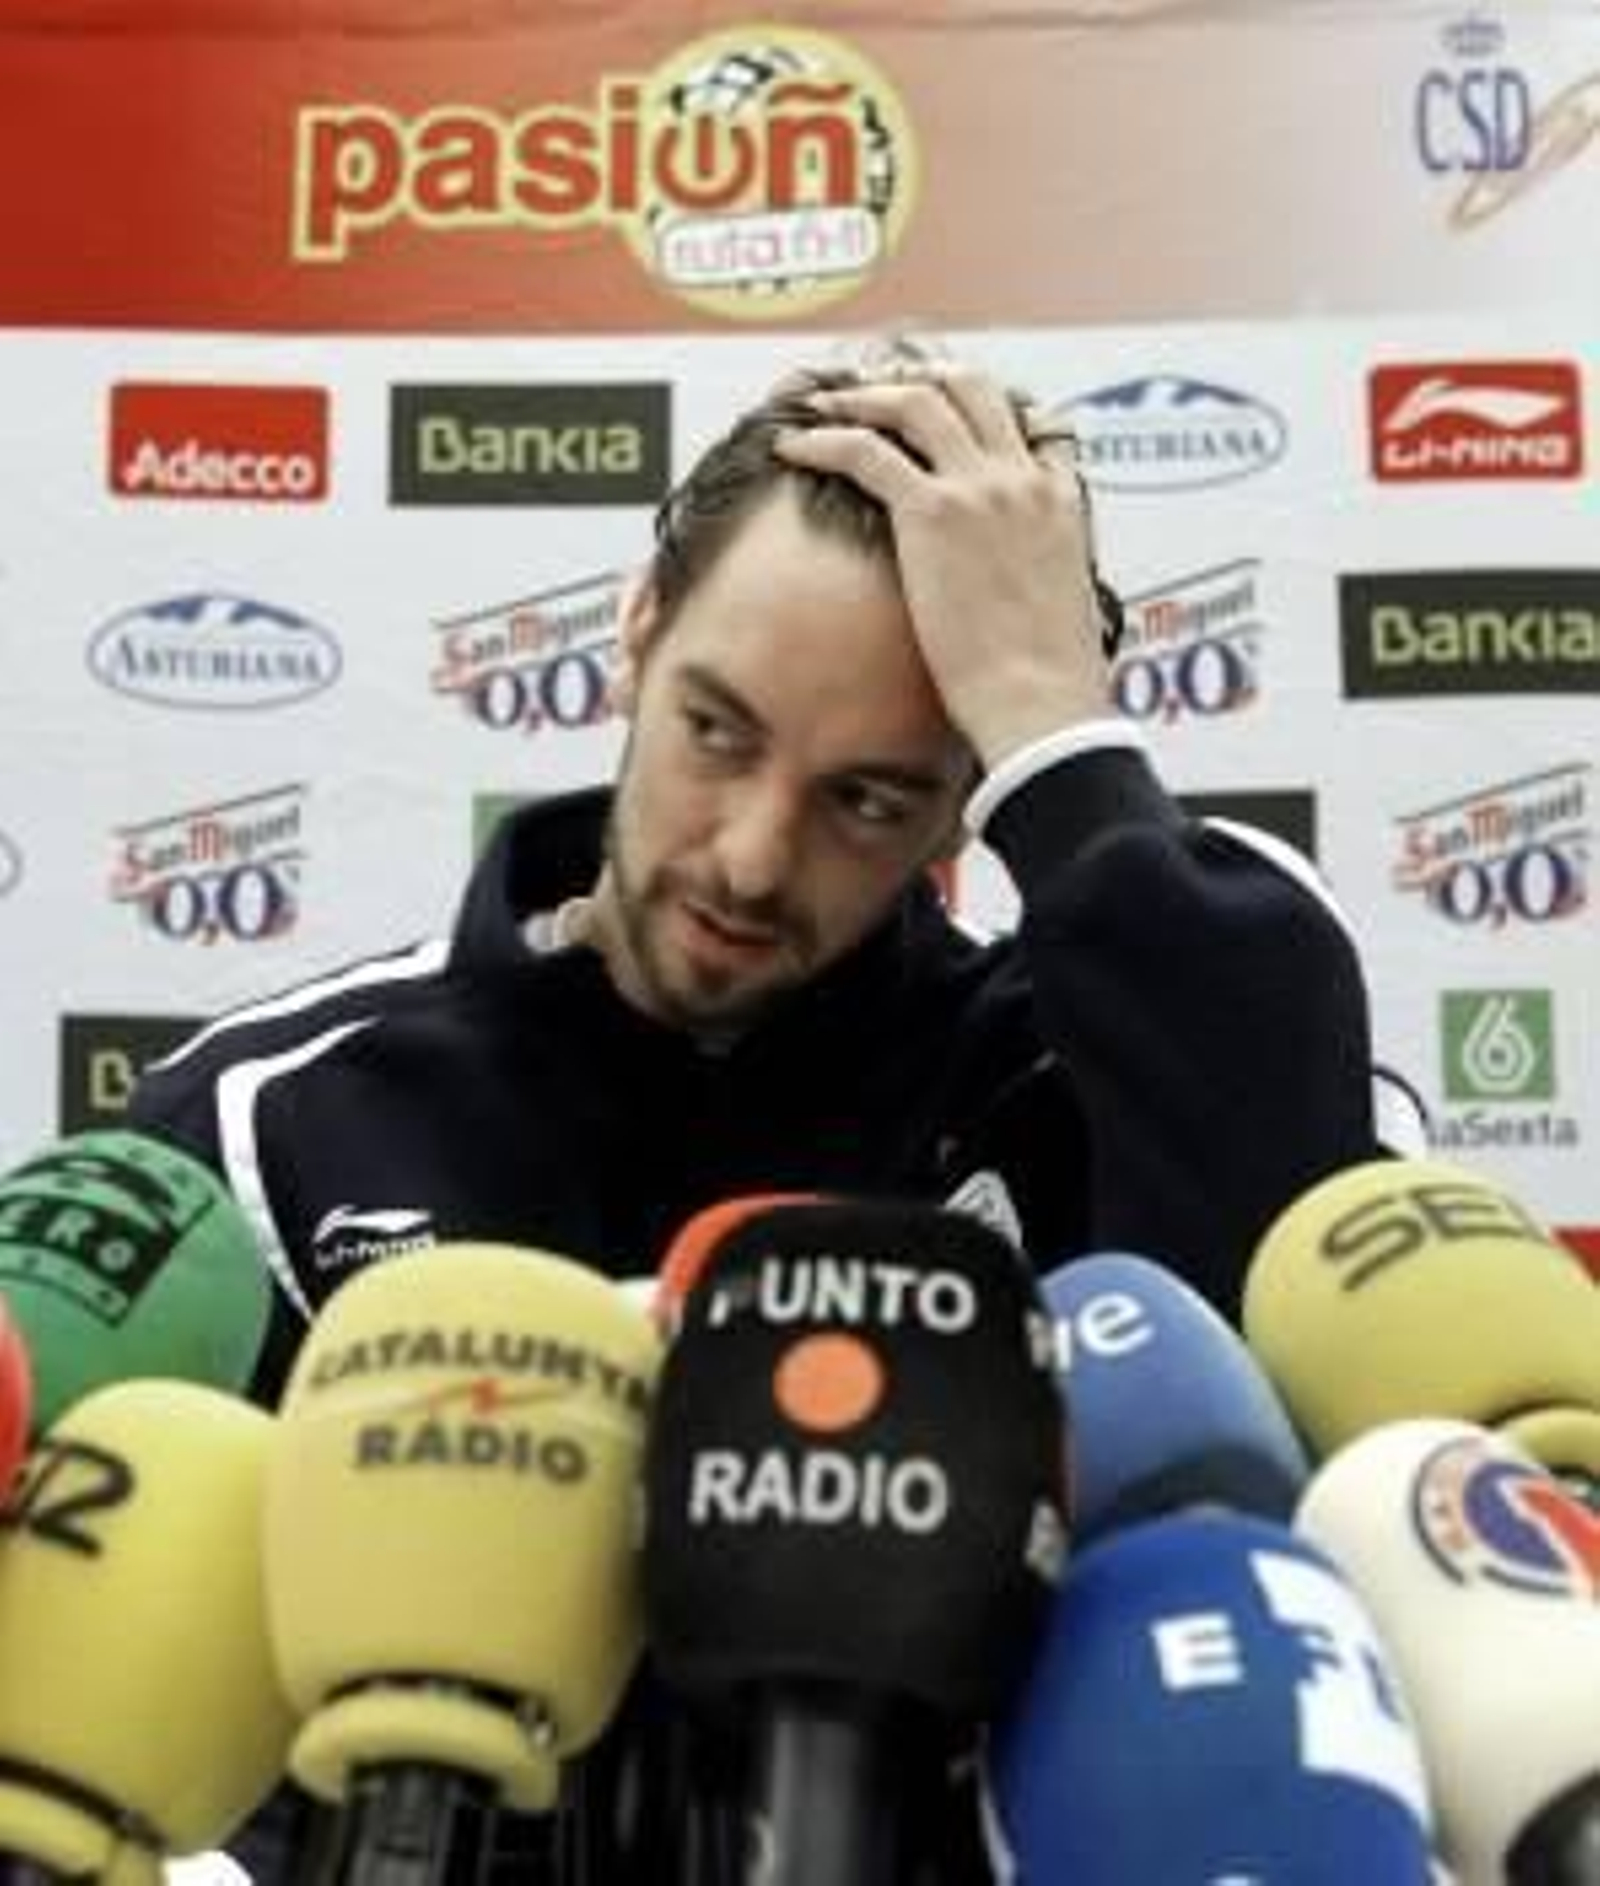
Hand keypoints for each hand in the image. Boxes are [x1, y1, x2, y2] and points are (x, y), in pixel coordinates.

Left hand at [771, 365, 1111, 768]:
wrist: (1040, 704)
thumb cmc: (1048, 685)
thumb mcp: (1066, 612)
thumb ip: (1043, 580)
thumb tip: (1021, 602)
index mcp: (1062, 501)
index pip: (1032, 422)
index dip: (983, 407)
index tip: (944, 409)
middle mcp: (1023, 479)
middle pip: (971, 388)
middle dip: (918, 377)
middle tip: (876, 386)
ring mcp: (979, 489)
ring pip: (916, 403)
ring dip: (864, 395)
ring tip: (824, 406)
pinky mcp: (934, 512)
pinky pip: (866, 451)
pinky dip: (824, 438)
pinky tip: (794, 447)